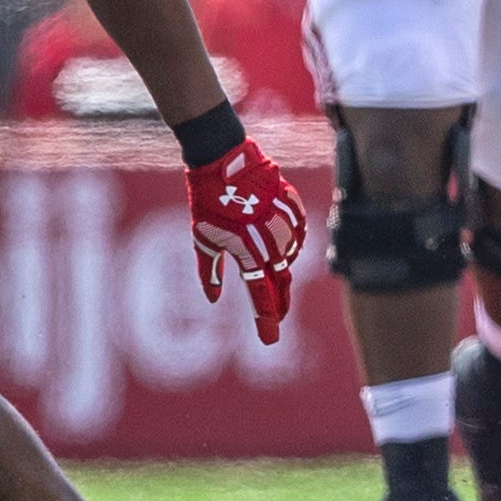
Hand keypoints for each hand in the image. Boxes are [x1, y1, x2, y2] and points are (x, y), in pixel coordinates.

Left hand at [188, 137, 307, 340]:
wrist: (226, 161)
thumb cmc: (209, 200)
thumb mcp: (202, 239)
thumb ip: (210, 271)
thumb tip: (213, 299)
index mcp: (249, 252)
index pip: (262, 295)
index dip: (266, 320)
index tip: (270, 339)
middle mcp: (272, 242)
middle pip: (282, 282)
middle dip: (280, 303)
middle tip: (278, 318)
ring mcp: (285, 224)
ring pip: (290, 257)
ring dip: (282, 270)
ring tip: (273, 275)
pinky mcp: (291, 207)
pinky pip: (298, 233)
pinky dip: (291, 244)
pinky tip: (285, 247)